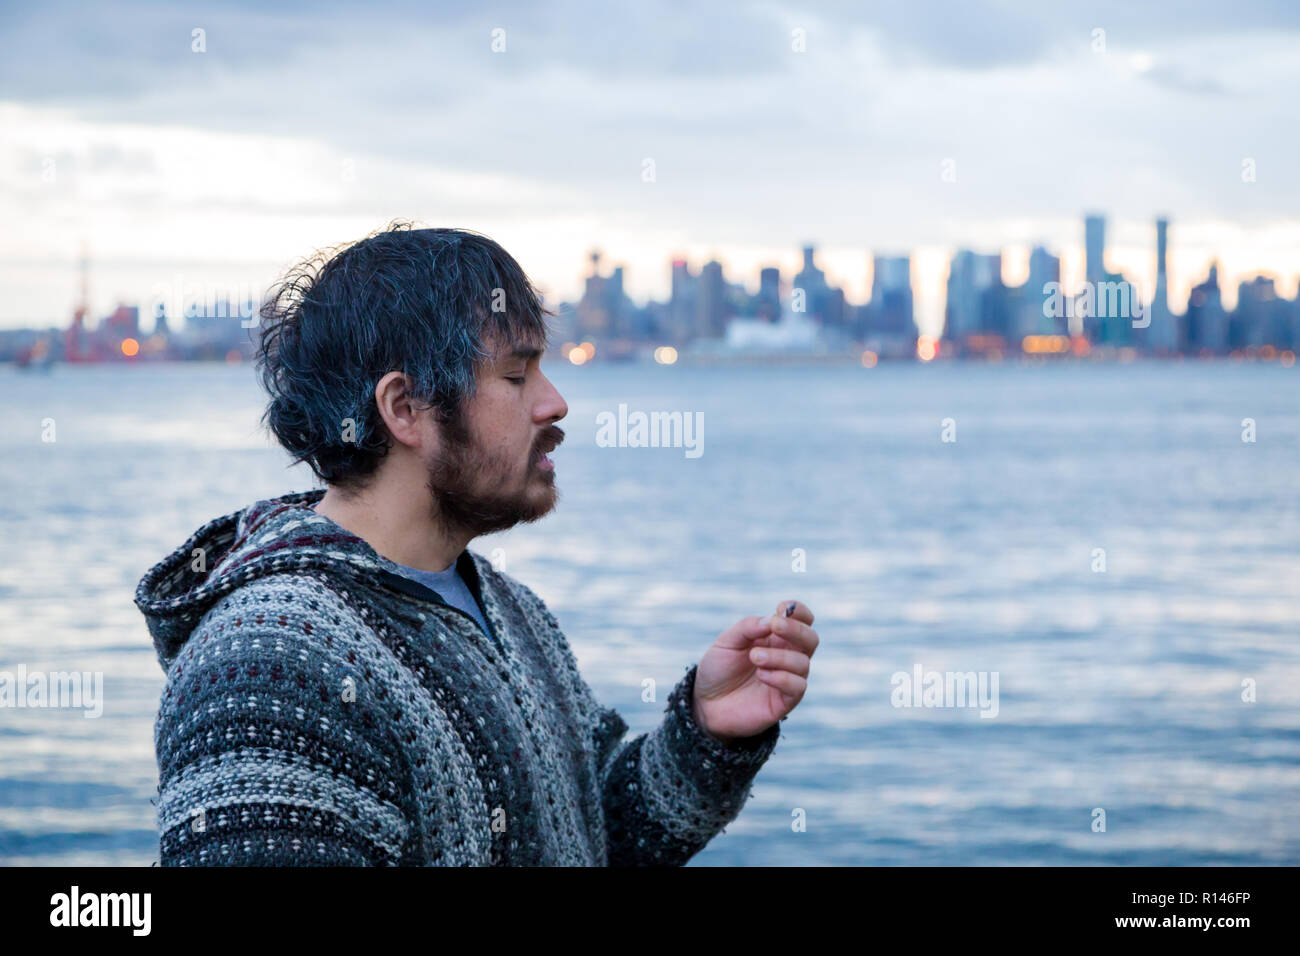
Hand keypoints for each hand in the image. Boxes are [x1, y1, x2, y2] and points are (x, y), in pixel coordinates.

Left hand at [692, 600, 817, 743]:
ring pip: (803, 663)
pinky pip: (798, 687)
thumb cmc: (719, 669)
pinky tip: (761, 675)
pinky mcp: (785, 701)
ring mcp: (788, 679)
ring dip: (780, 656)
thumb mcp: (727, 642)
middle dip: (796, 629)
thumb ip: (748, 627)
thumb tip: (771, 620)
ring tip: (755, 657)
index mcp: (777, 638)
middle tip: (774, 626)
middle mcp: (787, 656)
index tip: (781, 608)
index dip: (799, 611)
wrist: (706, 703)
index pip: (803, 620)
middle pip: (810, 639)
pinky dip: (782, 677)